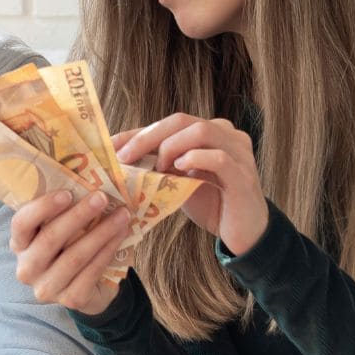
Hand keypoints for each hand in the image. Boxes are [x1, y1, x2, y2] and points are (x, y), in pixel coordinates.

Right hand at [9, 189, 131, 315]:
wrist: (90, 288)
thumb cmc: (74, 247)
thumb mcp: (65, 228)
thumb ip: (68, 209)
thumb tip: (92, 178)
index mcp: (20, 244)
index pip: (21, 224)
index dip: (42, 208)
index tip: (68, 193)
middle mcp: (27, 268)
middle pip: (49, 239)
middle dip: (78, 216)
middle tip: (102, 198)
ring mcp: (46, 288)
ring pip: (74, 257)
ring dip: (101, 233)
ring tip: (121, 215)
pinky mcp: (70, 300)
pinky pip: (91, 272)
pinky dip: (108, 251)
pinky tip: (122, 235)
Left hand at [115, 115, 267, 256]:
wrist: (244, 234)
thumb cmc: (212, 204)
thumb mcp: (180, 180)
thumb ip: (160, 164)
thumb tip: (120, 158)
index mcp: (212, 131)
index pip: (170, 122)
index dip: (138, 132)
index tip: (110, 146)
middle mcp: (228, 134)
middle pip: (182, 120)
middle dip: (148, 137)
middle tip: (124, 157)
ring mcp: (238, 152)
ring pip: (201, 131)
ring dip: (171, 147)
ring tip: (157, 168)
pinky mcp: (243, 175)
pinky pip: (219, 158)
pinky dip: (195, 159)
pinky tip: (179, 170)